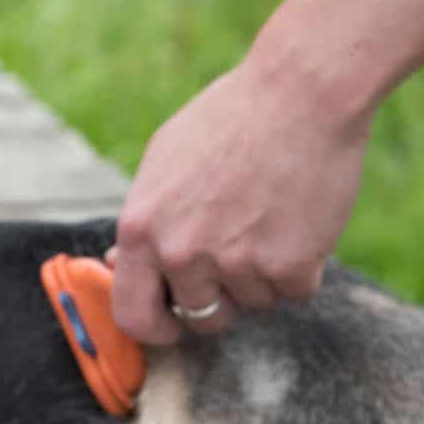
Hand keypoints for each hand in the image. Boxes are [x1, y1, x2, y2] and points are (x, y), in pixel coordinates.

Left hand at [106, 60, 372, 343]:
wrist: (299, 94)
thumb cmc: (230, 120)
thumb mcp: (164, 164)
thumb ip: (145, 223)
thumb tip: (119, 265)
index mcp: (141, 230)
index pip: (132, 315)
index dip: (155, 328)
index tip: (173, 324)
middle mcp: (181, 254)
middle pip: (201, 317)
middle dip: (221, 299)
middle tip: (240, 255)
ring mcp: (234, 264)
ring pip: (254, 302)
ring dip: (265, 274)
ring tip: (271, 214)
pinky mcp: (288, 267)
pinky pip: (295, 292)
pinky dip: (303, 266)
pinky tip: (300, 218)